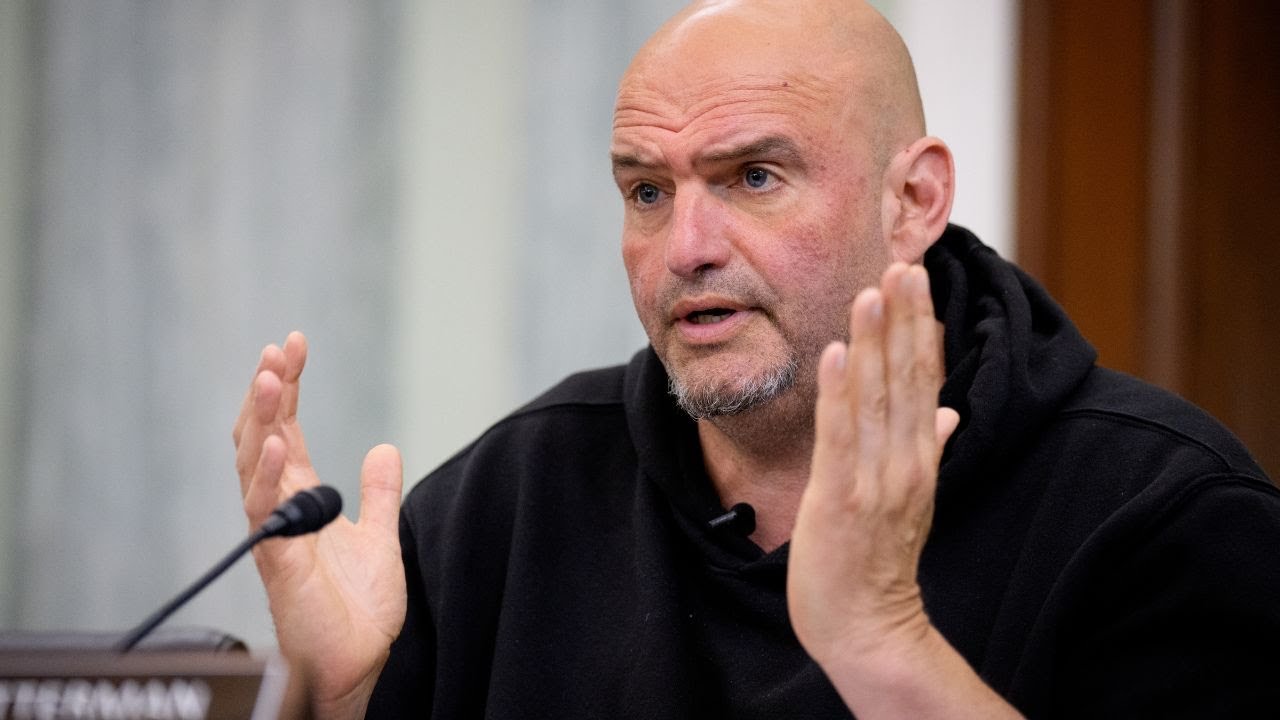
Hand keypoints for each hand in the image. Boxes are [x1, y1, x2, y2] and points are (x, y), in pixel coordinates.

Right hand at [233, 332, 405, 718]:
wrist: (364, 664)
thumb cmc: (360, 610)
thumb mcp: (379, 536)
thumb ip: (378, 493)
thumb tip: (383, 448)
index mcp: (301, 499)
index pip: (287, 429)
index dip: (289, 387)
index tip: (295, 344)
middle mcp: (281, 510)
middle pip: (263, 437)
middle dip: (269, 391)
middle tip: (279, 350)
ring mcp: (274, 533)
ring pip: (254, 465)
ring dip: (262, 420)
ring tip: (271, 377)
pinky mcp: (278, 563)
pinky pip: (264, 514)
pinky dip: (268, 476)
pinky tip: (276, 443)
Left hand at [788, 263, 967, 708]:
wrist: (869, 627)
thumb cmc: (878, 561)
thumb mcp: (912, 499)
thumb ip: (928, 449)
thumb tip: (948, 411)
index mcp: (920, 457)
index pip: (925, 379)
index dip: (920, 327)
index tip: (916, 278)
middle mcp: (906, 461)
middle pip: (909, 378)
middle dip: (905, 319)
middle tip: (903, 262)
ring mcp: (876, 480)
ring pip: (878, 398)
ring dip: (875, 342)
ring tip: (872, 291)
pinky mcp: (841, 499)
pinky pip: (841, 437)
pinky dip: (840, 393)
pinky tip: (838, 352)